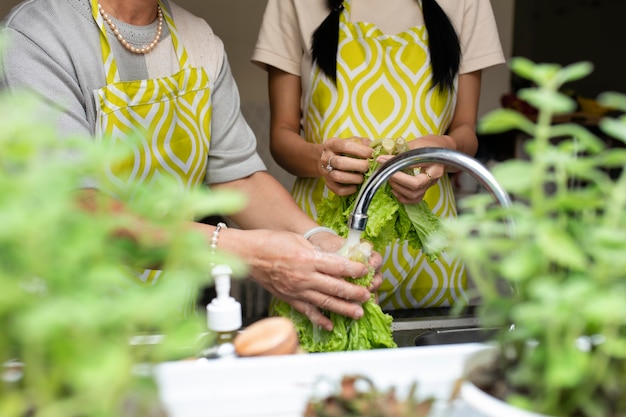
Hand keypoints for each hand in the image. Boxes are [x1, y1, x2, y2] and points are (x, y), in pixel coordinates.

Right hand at [242, 229, 376, 330]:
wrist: (248, 255)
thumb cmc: (270, 243)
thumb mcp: (299, 240)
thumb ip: (317, 252)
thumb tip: (335, 259)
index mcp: (308, 259)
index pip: (339, 266)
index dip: (355, 270)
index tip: (366, 271)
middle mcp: (304, 277)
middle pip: (336, 287)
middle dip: (355, 293)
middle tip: (367, 296)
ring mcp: (297, 290)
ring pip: (325, 302)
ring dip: (344, 308)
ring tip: (357, 313)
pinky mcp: (290, 298)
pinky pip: (307, 311)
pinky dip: (319, 319)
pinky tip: (329, 325)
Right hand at [320, 137, 373, 195]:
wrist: (328, 159)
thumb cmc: (345, 150)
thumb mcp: (353, 141)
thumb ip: (364, 143)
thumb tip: (377, 149)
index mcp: (332, 144)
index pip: (345, 146)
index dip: (361, 150)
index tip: (372, 154)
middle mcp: (326, 157)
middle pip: (340, 163)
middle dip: (359, 166)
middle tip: (368, 167)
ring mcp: (326, 172)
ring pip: (338, 177)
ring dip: (355, 178)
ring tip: (363, 177)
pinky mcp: (328, 184)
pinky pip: (338, 190)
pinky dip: (349, 190)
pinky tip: (356, 186)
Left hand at [375, 135, 448, 203]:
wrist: (441, 150)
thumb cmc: (429, 145)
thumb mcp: (417, 143)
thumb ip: (401, 150)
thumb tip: (383, 158)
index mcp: (433, 161)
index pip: (413, 164)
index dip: (396, 163)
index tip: (382, 160)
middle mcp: (434, 176)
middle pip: (416, 184)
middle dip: (398, 179)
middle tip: (387, 172)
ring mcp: (430, 185)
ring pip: (414, 194)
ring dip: (398, 188)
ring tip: (390, 179)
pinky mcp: (426, 190)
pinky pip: (414, 200)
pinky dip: (402, 197)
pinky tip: (395, 190)